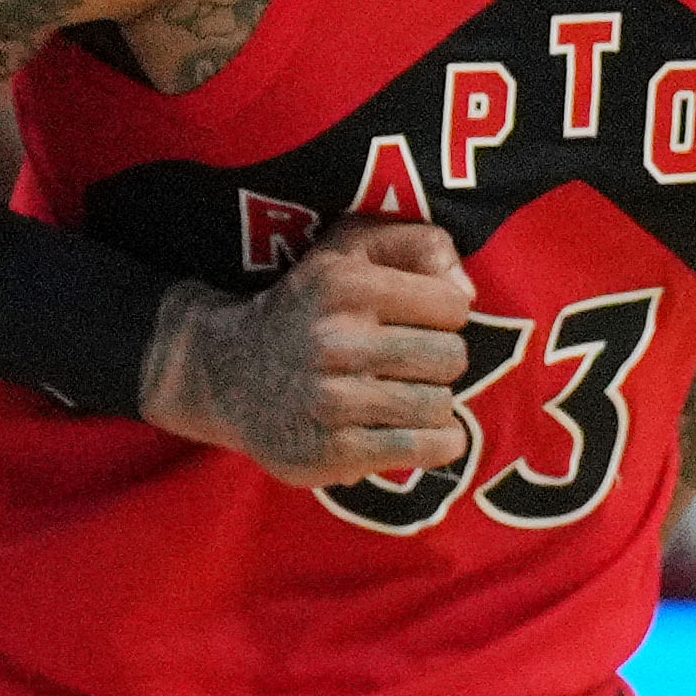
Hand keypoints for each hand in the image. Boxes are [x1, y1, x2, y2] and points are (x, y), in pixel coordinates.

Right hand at [141, 216, 474, 491]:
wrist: (229, 374)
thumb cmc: (308, 307)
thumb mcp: (349, 249)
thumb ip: (417, 244)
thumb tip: (466, 291)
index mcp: (346, 284)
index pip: (453, 305)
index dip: (443, 314)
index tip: (418, 321)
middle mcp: (337, 341)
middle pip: (451, 358)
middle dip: (439, 362)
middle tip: (408, 364)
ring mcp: (333, 401)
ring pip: (440, 406)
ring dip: (433, 404)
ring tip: (405, 397)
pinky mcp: (333, 452)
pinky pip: (422, 449)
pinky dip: (434, 444)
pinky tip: (416, 432)